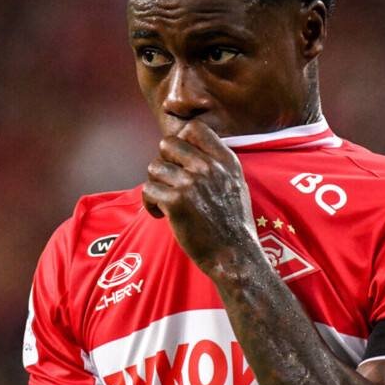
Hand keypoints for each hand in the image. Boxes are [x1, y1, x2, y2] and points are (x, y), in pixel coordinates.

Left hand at [142, 121, 258, 275]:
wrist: (234, 255)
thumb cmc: (233, 223)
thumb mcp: (236, 182)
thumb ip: (217, 162)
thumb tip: (189, 146)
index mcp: (225, 160)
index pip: (194, 128)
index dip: (180, 139)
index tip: (179, 159)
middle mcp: (208, 167)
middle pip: (167, 144)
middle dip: (164, 162)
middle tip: (169, 182)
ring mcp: (191, 183)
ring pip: (153, 167)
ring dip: (155, 184)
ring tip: (165, 201)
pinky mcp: (176, 202)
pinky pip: (148, 189)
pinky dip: (150, 203)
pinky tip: (160, 214)